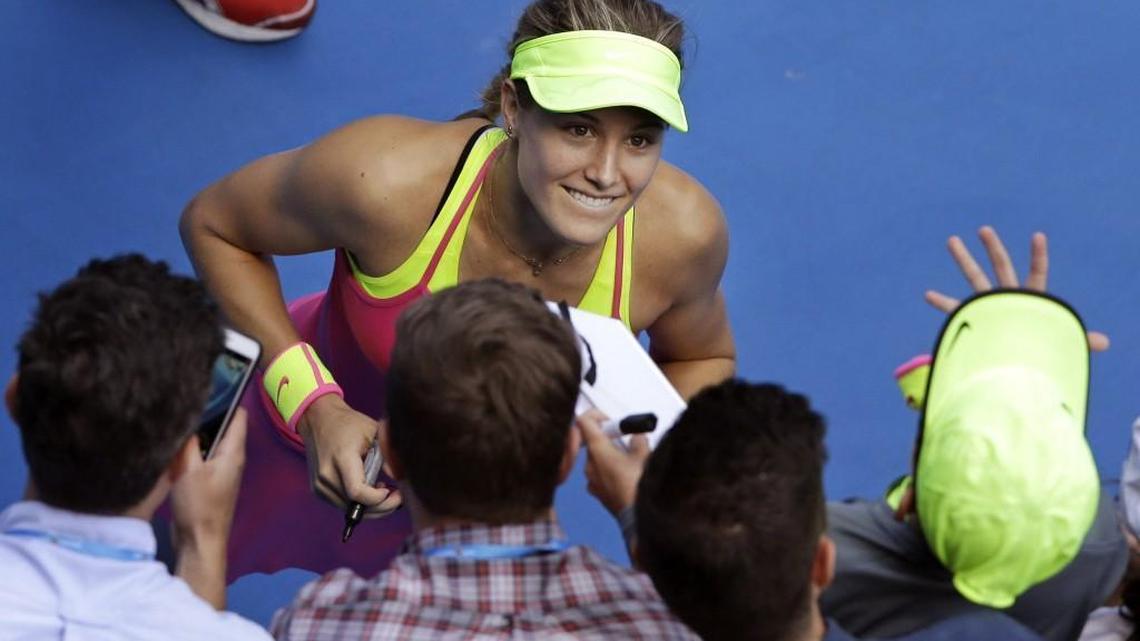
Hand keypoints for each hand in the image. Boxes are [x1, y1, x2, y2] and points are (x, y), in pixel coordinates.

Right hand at [170, 408, 247, 608]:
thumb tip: (183, 414)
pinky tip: (170, 444)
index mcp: (233, 451)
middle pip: (220, 425)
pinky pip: (199, 456)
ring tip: (173, 416)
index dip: (227, 395)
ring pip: (207, 441)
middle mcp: (230, 457)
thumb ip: (187, 442)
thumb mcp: (188, 470)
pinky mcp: (207, 480)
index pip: (237, 414)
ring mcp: (219, 470)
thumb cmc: (199, 507)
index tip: (208, 380)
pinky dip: (188, 449)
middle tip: (182, 397)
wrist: (200, 543)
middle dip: (204, 412)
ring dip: (193, 432)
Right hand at [297, 394, 401, 515]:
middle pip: (356, 506)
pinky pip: (342, 505)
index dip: (378, 499)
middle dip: (381, 507)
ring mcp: (320, 485)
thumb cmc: (349, 424)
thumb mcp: (374, 432)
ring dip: (371, 506)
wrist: (319, 421)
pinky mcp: (318, 490)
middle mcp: (327, 475)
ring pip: (350, 509)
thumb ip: (387, 455)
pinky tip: (369, 488)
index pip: (358, 492)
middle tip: (397, 497)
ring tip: (383, 489)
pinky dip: (358, 503)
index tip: (391, 490)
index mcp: (342, 458)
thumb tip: (398, 478)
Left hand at [577, 410, 649, 515]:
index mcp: (597, 449)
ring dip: (611, 457)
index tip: (611, 421)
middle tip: (628, 443)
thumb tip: (636, 437)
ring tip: (631, 463)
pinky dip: (610, 472)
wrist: (638, 516)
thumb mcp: (645, 454)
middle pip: (593, 442)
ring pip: (597, 460)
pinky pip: (600, 476)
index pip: (584, 422)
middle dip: (609, 440)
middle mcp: (589, 464)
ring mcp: (591, 480)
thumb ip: (638, 440)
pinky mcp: (597, 493)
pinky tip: (626, 477)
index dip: (596, 416)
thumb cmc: (639, 484)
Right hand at [925, 226, 1108, 351]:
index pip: (1037, 272)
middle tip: (983, 229)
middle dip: (993, 248)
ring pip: (975, 278)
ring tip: (952, 240)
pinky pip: (955, 309)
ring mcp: (990, 305)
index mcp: (1030, 299)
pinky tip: (928, 294)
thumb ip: (1082, 339)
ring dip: (963, 259)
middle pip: (1001, 266)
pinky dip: (943, 303)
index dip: (1038, 256)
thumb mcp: (1060, 341)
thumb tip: (1106, 343)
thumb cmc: (1040, 353)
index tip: (1038, 236)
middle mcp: (1008, 298)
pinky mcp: (976, 317)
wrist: (1016, 369)